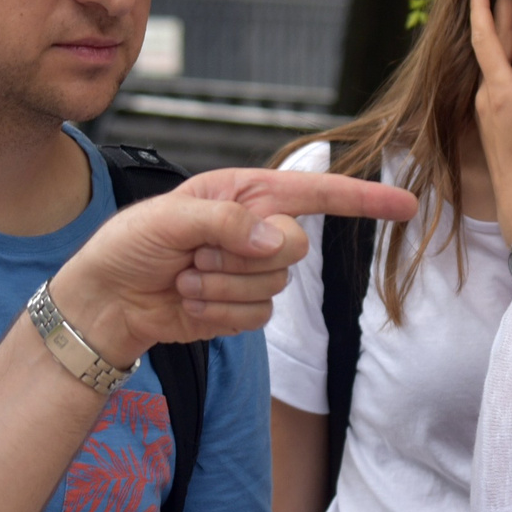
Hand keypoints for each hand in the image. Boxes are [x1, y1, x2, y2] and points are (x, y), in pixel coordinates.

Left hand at [49, 169, 417, 363]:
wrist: (106, 300)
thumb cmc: (129, 246)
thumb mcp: (169, 218)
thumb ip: (227, 221)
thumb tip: (279, 241)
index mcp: (246, 193)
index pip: (317, 193)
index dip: (364, 200)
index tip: (406, 206)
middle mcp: (256, 229)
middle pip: (296, 248)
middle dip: (244, 258)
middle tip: (197, 256)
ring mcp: (252, 271)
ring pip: (275, 288)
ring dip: (223, 289)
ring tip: (186, 280)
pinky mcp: (243, 308)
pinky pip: (258, 318)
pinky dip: (220, 314)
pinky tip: (190, 304)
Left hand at [467, 0, 511, 246]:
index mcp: (501, 92)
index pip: (487, 40)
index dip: (482, 9)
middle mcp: (487, 97)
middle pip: (491, 47)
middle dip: (497, 15)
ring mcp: (487, 110)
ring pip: (498, 67)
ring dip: (506, 42)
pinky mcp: (492, 121)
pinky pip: (502, 85)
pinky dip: (510, 67)